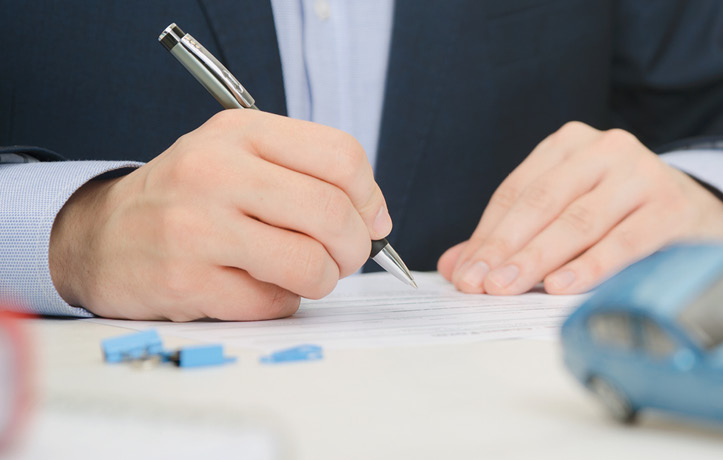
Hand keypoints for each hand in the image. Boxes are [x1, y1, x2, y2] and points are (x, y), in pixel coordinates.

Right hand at [48, 110, 390, 320]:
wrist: (102, 236)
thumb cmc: (192, 198)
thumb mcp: (241, 156)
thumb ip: (309, 173)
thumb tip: (377, 220)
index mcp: (240, 132)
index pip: (342, 157)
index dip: (370, 197)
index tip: (369, 219)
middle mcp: (215, 171)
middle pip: (333, 214)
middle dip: (355, 247)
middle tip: (345, 258)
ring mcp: (197, 228)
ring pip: (311, 265)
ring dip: (323, 280)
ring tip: (305, 274)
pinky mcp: (186, 282)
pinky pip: (273, 304)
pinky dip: (280, 303)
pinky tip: (255, 286)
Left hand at [437, 121, 722, 294]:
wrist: (700, 213)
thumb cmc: (622, 215)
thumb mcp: (566, 214)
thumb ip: (512, 237)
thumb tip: (454, 266)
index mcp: (571, 143)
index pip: (518, 191)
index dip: (487, 234)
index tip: (463, 273)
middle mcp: (607, 149)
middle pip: (543, 203)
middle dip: (506, 247)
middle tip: (479, 285)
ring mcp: (641, 175)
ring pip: (578, 221)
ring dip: (539, 259)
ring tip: (508, 289)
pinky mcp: (670, 208)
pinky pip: (622, 241)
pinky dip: (590, 266)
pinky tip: (562, 286)